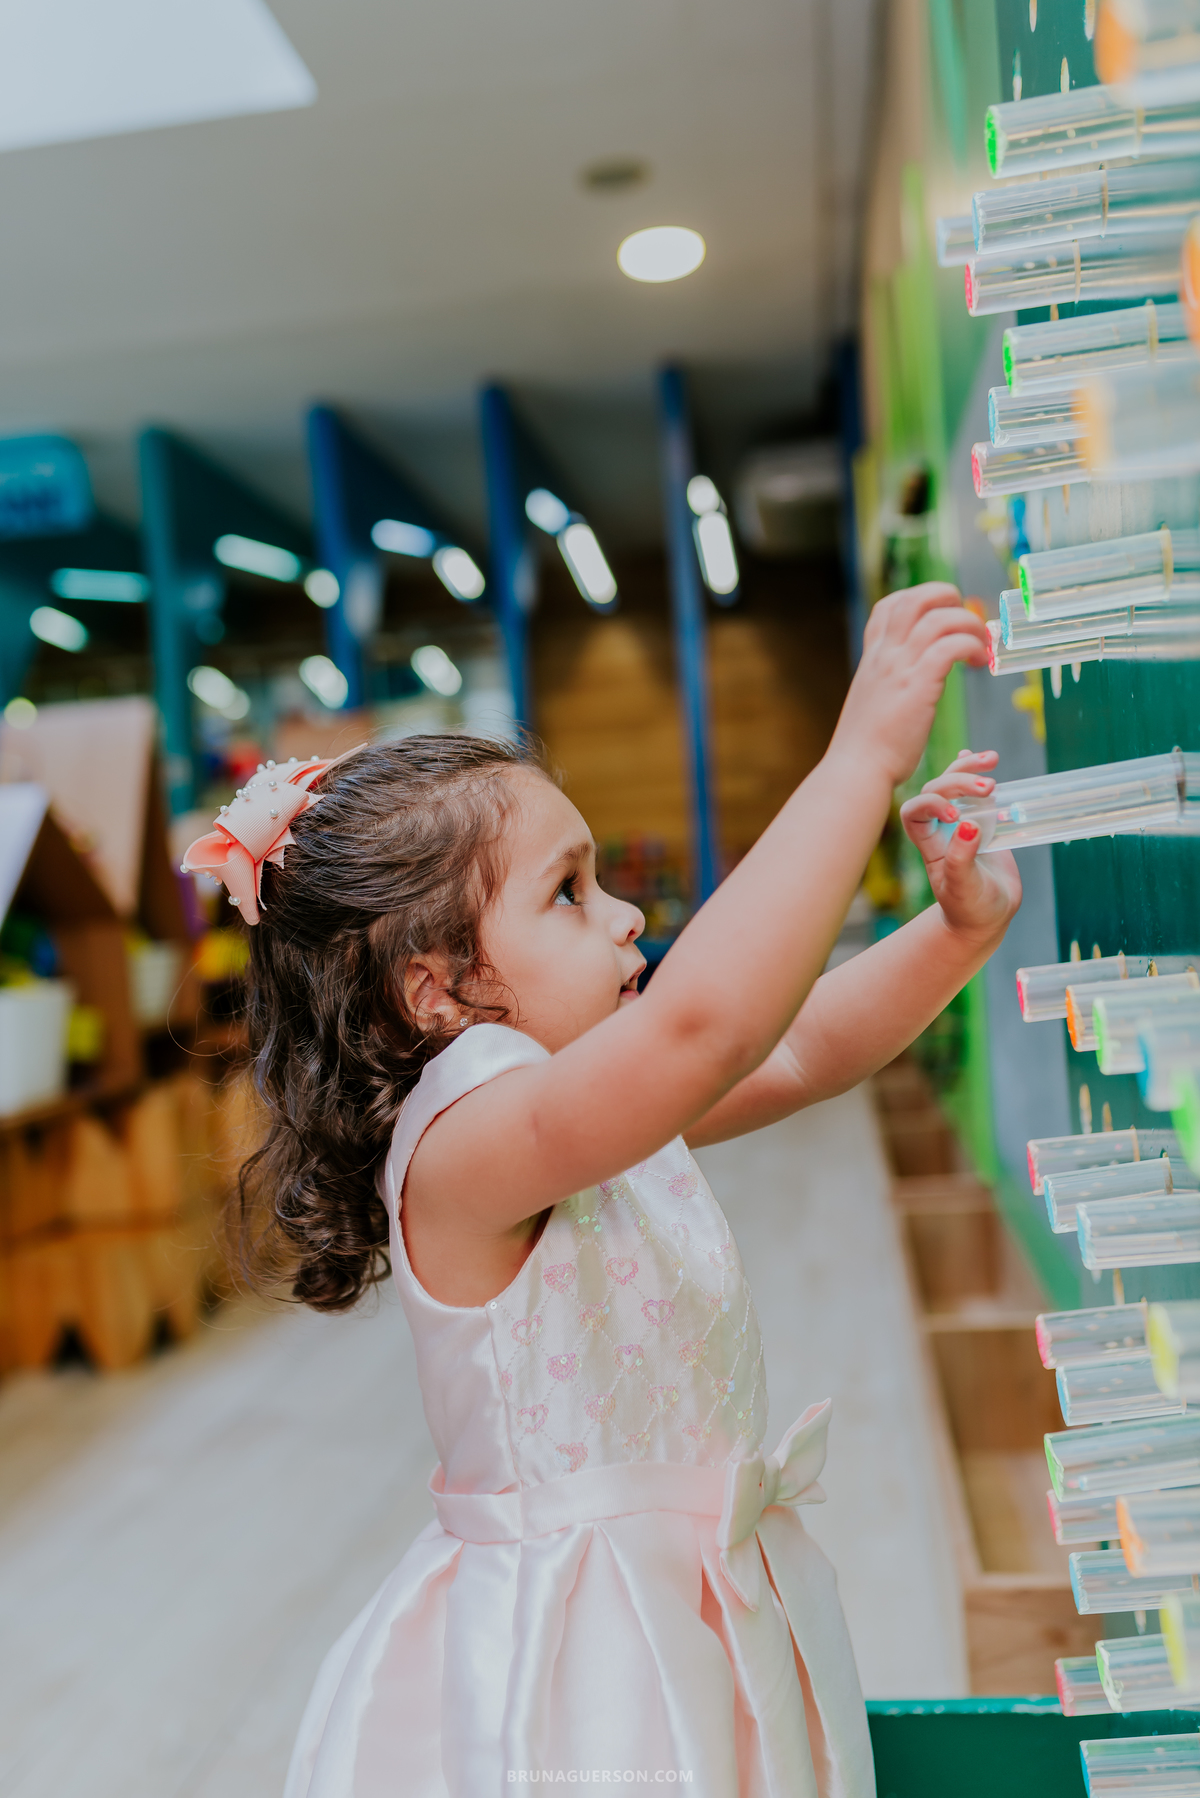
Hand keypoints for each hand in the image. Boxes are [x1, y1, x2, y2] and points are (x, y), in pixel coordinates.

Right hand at [831, 584, 989, 788]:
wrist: (857, 770)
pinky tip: (977, 663)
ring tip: (981, 647)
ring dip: (969, 624)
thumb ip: (888, 688)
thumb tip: (905, 688)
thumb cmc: (866, 749)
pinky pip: (952, 645)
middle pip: (915, 598)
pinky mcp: (919, 684)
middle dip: (948, 598)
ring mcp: (900, 667)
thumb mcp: (872, 706)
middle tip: (966, 621)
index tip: (940, 616)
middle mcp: (885, 655)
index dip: (918, 600)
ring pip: (940, 617)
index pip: (889, 606)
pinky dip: (972, 646)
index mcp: (873, 659)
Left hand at [900, 749, 1021, 942]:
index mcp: (928, 845)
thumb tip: (968, 825)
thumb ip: (962, 859)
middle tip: (989, 787)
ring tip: (993, 760)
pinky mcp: (982, 820)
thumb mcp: (964, 888)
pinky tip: (986, 758)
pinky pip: (972, 791)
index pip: (913, 812)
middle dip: (958, 782)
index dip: (931, 804)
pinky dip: (974, 772)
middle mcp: (940, 829)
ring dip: (968, 769)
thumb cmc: (970, 908)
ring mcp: (960, 822)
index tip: (956, 815)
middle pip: (935, 790)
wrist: (987, 917)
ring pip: (953, 784)